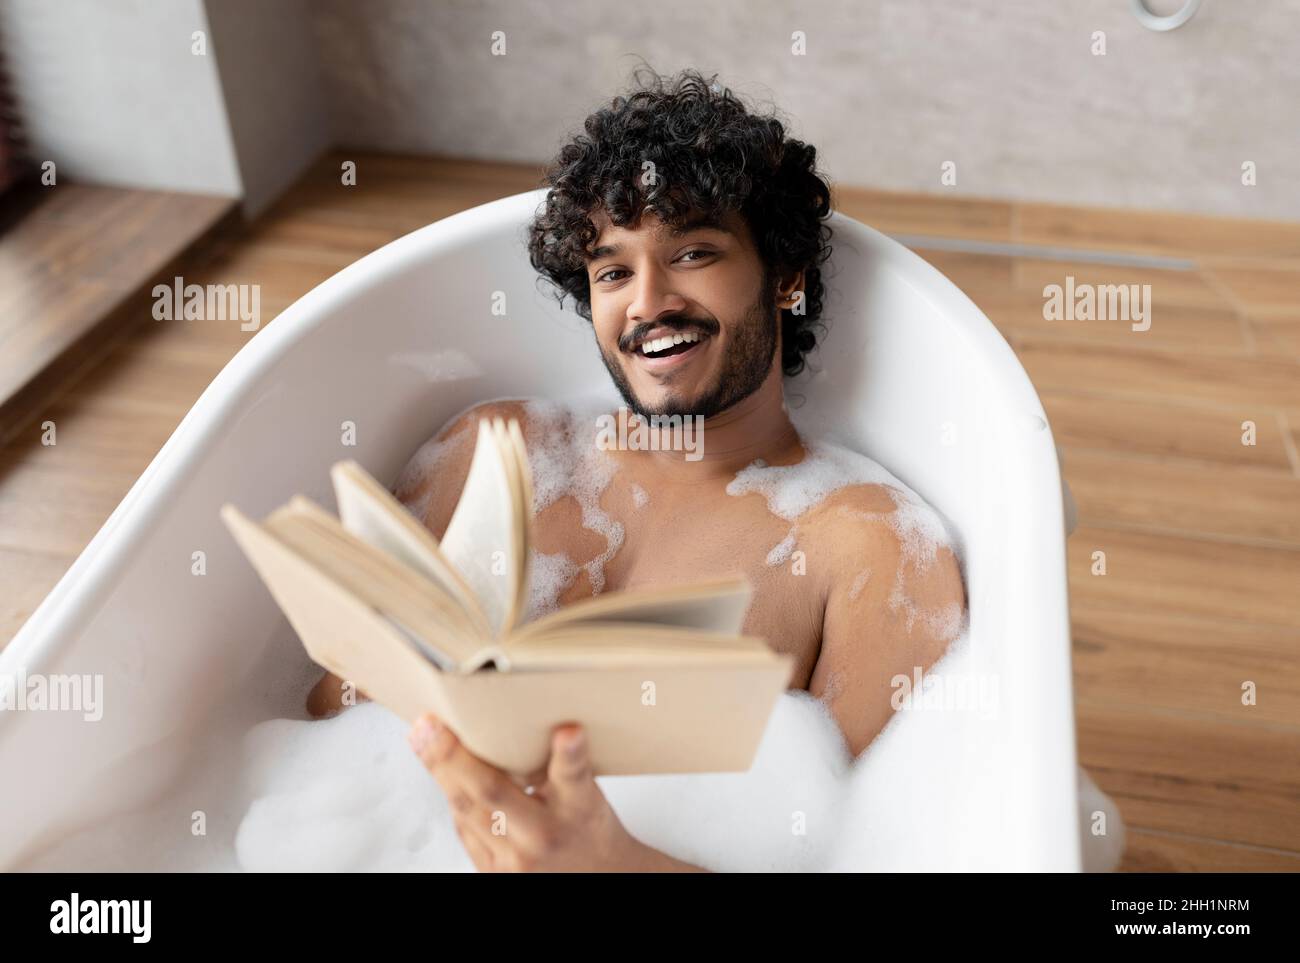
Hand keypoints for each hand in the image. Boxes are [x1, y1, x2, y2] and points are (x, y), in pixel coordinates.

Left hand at [407, 713, 648, 871]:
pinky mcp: (493, 873)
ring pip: (465, 811)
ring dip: (439, 772)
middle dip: (454, 757)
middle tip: (431, 726)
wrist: (598, 875)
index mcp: (579, 809)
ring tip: (421, 738)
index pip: (574, 776)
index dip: (571, 752)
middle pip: (493, 794)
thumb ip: (561, 765)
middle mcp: (545, 836)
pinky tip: (442, 770)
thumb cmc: (587, 827)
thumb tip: (525, 723)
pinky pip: (463, 828)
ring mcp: (515, 861)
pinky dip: (453, 795)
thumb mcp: (588, 793)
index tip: (569, 731)